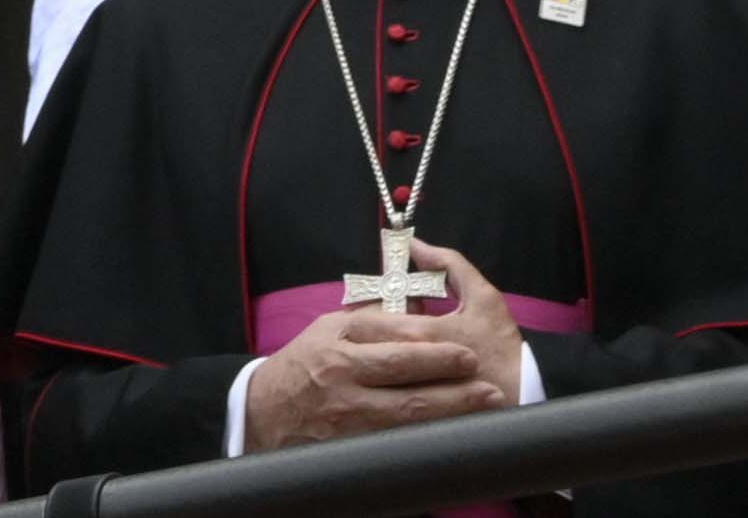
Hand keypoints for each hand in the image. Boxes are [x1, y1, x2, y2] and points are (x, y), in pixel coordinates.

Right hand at [240, 277, 521, 445]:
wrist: (263, 413)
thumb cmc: (303, 365)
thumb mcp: (328, 330)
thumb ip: (369, 318)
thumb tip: (416, 302)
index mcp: (338, 343)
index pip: (392, 337)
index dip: (434, 342)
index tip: (464, 346)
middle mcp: (343, 378)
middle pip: (405, 373)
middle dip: (448, 370)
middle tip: (481, 369)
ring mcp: (347, 416)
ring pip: (408, 412)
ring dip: (451, 406)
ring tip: (484, 400)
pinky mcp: (351, 445)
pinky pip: (396, 441)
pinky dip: (428, 435)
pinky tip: (453, 432)